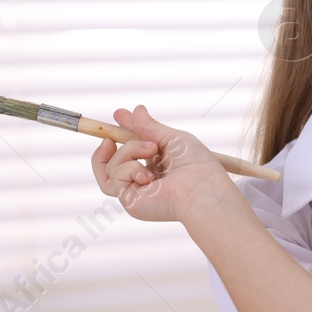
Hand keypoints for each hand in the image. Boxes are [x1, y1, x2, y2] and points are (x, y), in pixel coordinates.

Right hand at [90, 105, 231, 222]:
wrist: (200, 189)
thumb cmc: (196, 166)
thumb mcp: (173, 138)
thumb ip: (151, 127)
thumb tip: (136, 110)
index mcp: (160, 166)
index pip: (135, 151)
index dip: (124, 134)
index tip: (118, 115)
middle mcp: (147, 181)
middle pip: (114, 163)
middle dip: (113, 145)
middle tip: (111, 136)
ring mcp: (137, 192)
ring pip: (112, 167)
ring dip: (128, 150)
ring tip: (151, 150)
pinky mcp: (130, 201)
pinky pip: (114, 178)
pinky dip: (128, 168)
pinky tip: (148, 175)